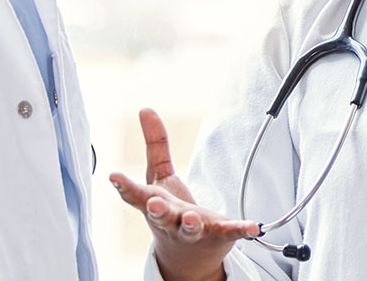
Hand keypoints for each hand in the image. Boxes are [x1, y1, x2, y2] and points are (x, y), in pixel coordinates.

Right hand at [109, 108, 261, 280]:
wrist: (187, 256)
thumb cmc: (170, 211)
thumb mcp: (160, 177)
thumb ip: (155, 144)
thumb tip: (145, 109)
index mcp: (155, 204)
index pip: (135, 196)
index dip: (124, 186)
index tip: (114, 177)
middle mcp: (171, 220)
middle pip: (161, 216)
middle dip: (157, 211)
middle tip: (154, 204)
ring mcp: (194, 231)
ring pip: (190, 229)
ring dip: (191, 223)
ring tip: (193, 218)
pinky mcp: (218, 235)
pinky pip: (230, 232)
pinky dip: (241, 229)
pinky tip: (252, 226)